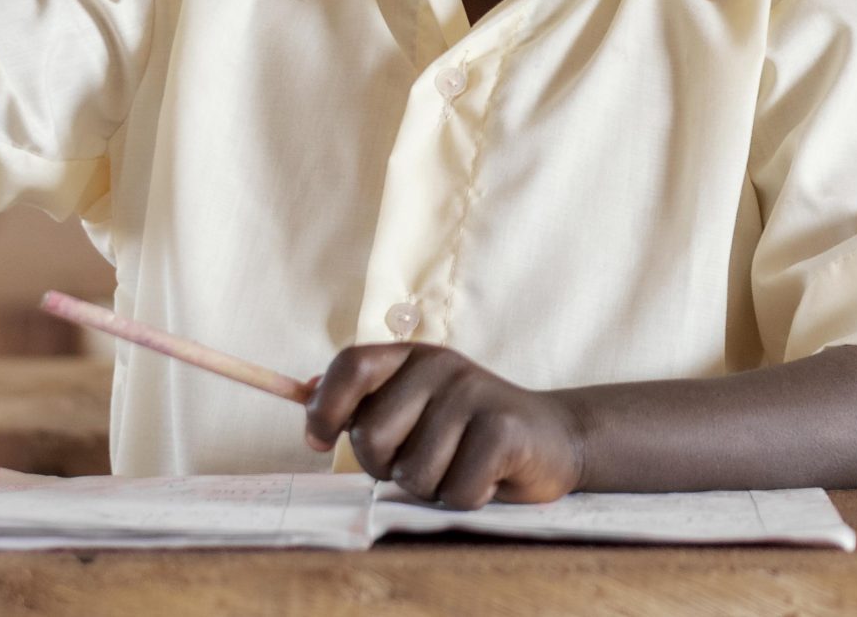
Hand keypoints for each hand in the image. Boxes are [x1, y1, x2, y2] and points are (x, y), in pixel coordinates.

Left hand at [306, 344, 582, 507]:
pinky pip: (455, 491)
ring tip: (460, 465)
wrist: (551, 438)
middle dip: (387, 467)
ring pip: (413, 473)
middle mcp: (442, 366)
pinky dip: (467, 498)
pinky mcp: (505, 430)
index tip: (319, 441)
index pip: (351, 365)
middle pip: (372, 435)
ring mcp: (476, 394)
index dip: (324, 407)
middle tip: (423, 459)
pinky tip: (488, 477)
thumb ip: (364, 400)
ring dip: (433, 487)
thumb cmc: (468, 432)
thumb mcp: (415, 406)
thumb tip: (304, 392)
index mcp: (413, 357)